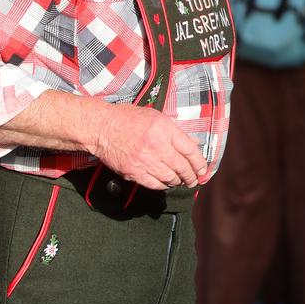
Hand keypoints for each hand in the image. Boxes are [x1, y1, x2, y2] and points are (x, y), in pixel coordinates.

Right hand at [91, 104, 208, 189]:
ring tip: (180, 181)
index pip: (190, 150)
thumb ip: (175, 132)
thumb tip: (192, 145)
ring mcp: (144, 161)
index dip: (199, 163)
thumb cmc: (129, 118)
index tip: (203, 170)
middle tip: (194, 180)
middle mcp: (156, 146)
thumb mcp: (157, 117)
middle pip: (182, 167)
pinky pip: (153, 184)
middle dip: (191, 176)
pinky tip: (166, 183)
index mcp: (164, 130)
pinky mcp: (132, 172)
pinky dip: (162, 185)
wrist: (101, 127)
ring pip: (169, 178)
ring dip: (178, 182)